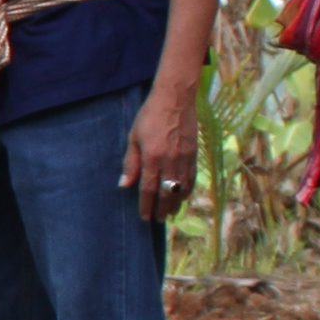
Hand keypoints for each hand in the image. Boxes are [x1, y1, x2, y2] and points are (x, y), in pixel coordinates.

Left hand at [122, 82, 201, 218]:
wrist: (175, 98)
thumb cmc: (150, 116)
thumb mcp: (134, 137)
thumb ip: (130, 162)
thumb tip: (124, 185)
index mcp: (153, 157)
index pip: (149, 188)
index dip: (146, 205)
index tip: (145, 217)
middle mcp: (170, 161)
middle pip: (167, 192)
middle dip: (162, 209)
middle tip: (158, 220)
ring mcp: (185, 158)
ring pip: (182, 188)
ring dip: (176, 203)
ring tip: (171, 213)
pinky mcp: (194, 154)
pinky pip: (192, 178)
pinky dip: (187, 190)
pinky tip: (183, 196)